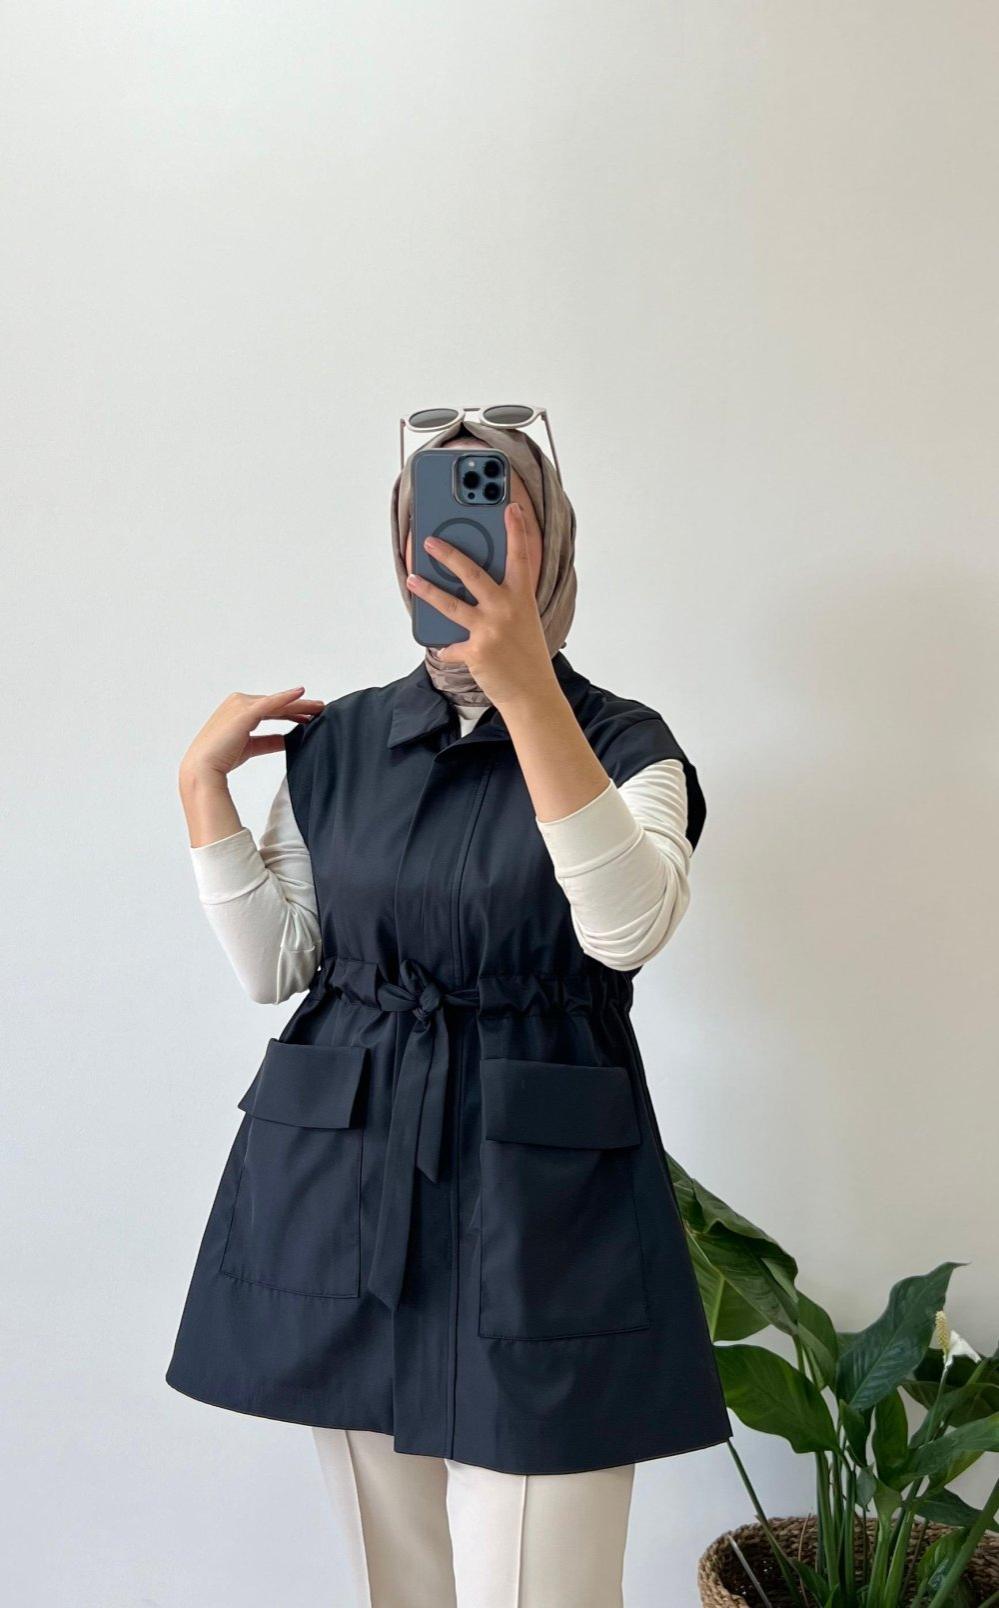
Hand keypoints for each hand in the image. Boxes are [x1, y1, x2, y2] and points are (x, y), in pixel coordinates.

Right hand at [179, 687, 323, 785]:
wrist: (203, 768)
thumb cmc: (222, 758)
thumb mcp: (251, 747)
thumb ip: (269, 741)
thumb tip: (288, 740)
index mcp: (238, 710)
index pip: (271, 709)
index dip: (291, 712)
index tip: (308, 716)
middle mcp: (239, 703)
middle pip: (276, 704)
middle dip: (299, 707)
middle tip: (320, 709)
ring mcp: (241, 706)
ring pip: (277, 704)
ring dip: (299, 704)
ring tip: (318, 707)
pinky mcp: (245, 713)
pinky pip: (271, 703)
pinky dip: (286, 697)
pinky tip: (301, 693)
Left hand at [405, 503, 555, 710]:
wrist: (532, 693)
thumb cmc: (527, 656)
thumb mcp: (524, 621)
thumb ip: (506, 601)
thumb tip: (476, 587)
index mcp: (522, 599)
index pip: (520, 557)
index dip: (516, 530)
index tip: (510, 507)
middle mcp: (505, 610)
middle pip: (471, 573)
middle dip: (448, 554)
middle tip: (430, 542)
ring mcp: (489, 630)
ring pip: (450, 605)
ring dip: (428, 591)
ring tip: (413, 581)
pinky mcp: (475, 651)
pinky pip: (450, 646)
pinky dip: (446, 649)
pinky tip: (444, 649)